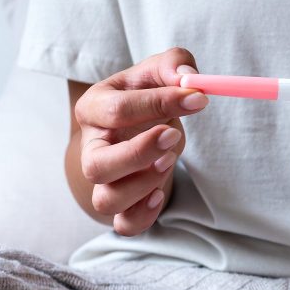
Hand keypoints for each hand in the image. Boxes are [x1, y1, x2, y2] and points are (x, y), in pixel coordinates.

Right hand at [77, 47, 207, 236]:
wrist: (140, 126)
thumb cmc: (147, 95)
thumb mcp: (159, 69)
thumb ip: (174, 64)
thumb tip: (187, 79)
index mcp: (94, 108)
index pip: (116, 110)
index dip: (159, 103)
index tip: (198, 99)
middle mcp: (92, 148)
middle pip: (96, 166)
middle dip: (139, 154)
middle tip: (174, 135)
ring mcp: (102, 181)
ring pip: (106, 200)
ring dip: (142, 185)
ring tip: (169, 161)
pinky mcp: (121, 206)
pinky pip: (124, 225)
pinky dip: (144, 216)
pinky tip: (161, 192)